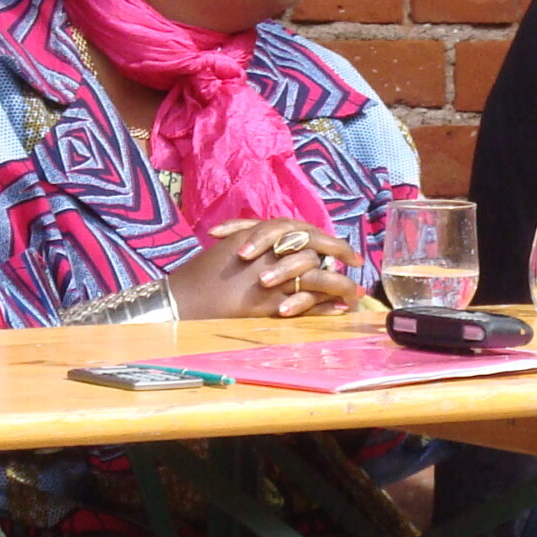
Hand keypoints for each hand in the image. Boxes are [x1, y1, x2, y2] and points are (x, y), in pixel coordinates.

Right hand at [165, 219, 362, 319]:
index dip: (324, 237)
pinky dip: (324, 304)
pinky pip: (303, 300)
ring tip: (355, 293)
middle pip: (312, 244)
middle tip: (357, 262)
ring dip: (339, 282)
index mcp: (255, 235)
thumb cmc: (201, 278)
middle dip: (339, 251)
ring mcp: (266, 276)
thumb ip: (259, 245)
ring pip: (314, 273)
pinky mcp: (265, 302)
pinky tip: (338, 308)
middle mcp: (263, 251)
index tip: (342, 248)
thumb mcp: (230, 251)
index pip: (299, 228)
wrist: (179, 301)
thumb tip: (289, 248)